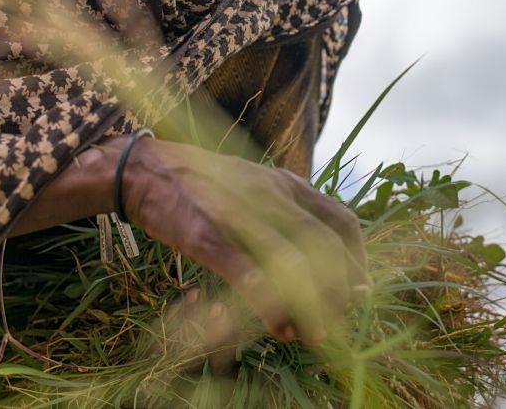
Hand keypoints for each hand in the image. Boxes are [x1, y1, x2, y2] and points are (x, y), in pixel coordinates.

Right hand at [115, 136, 368, 347]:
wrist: (144, 171)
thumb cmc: (206, 187)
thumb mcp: (256, 187)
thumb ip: (287, 214)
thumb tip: (319, 261)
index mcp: (286, 184)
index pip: (341, 221)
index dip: (357, 260)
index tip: (360, 291)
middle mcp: (270, 195)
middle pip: (323, 245)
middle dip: (339, 290)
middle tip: (340, 321)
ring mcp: (238, 214)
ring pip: (290, 261)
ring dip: (308, 304)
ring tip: (312, 334)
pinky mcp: (206, 236)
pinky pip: (245, 271)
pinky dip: (266, 302)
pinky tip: (276, 325)